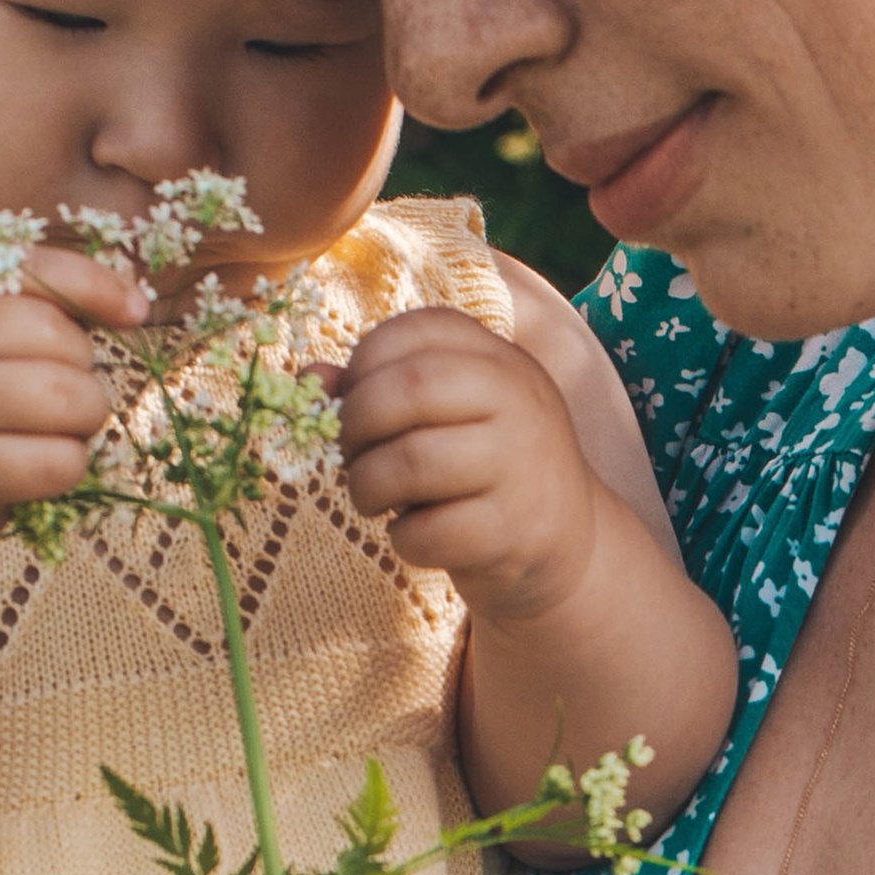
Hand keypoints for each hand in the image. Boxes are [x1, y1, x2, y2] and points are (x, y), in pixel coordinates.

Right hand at [0, 245, 145, 562]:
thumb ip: (12, 300)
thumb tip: (127, 298)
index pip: (28, 267)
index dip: (96, 285)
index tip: (135, 311)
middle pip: (54, 335)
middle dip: (82, 366)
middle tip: (61, 391)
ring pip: (67, 396)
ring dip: (85, 416)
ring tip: (59, 428)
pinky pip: (57, 460)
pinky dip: (69, 465)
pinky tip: (42, 467)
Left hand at [336, 302, 603, 622]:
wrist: (564, 544)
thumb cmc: (483, 469)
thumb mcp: (445, 415)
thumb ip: (380, 387)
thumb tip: (310, 378)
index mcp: (498, 359)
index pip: (416, 330)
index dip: (364, 363)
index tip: (354, 400)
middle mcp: (518, 400)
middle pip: (411, 387)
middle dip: (356, 423)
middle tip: (352, 454)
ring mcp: (520, 466)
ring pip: (412, 461)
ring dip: (367, 485)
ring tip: (372, 498)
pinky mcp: (512, 532)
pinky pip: (428, 531)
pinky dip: (403, 540)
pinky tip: (416, 535)